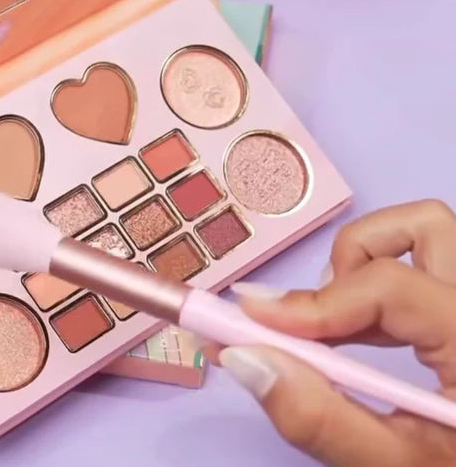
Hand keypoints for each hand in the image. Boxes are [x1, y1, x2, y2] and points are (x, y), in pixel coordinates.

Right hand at [212, 200, 455, 465]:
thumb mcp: (400, 466)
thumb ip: (325, 420)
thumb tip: (247, 359)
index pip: (389, 286)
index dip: (316, 301)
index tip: (256, 318)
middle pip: (421, 228)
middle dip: (350, 259)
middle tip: (313, 319)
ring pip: (424, 234)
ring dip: (365, 261)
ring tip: (336, 320)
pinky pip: (420, 268)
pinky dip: (375, 287)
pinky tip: (353, 334)